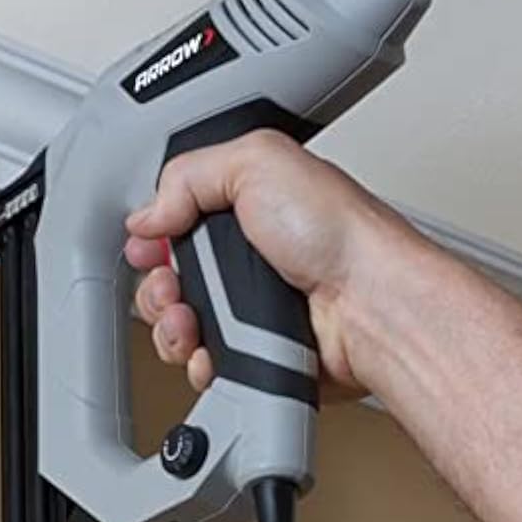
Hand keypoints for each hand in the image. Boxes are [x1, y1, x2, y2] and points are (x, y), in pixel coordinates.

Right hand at [124, 129, 420, 399]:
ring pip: (178, 324)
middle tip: (172, 285)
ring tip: (189, 320)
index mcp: (244, 206)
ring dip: (170, 325)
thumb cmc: (342, 232)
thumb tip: (149, 213)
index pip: (173, 221)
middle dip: (157, 285)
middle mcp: (246, 258)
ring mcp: (248, 309)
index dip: (153, 235)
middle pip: (167, 277)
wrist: (373, 304)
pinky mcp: (254, 352)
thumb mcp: (258, 161)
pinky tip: (208, 347)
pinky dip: (196, 359)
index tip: (149, 245)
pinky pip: (202, 361)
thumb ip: (189, 173)